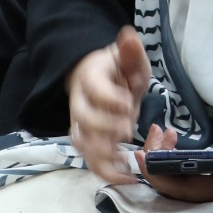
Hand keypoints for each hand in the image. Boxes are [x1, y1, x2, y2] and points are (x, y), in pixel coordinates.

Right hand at [66, 27, 150, 184]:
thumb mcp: (129, 59)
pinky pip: (91, 159)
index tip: (128, 103)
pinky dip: (105, 172)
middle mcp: (81, 102)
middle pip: (84, 118)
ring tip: (123, 164)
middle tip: (127, 129)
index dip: (109, 98)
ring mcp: (83, 124)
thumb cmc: (118, 71)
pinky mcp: (90, 142)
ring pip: (83, 143)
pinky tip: (126, 177)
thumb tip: (128, 35)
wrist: (100, 82)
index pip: (94, 88)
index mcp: (90, 78)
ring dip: (102, 155)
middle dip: (105, 126)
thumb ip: (131, 52)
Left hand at [139, 97, 212, 204]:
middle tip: (154, 133)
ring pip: (186, 182)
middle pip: (179, 187)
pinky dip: (182, 160)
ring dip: (169, 160)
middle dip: (158, 163)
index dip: (159, 176)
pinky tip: (179, 142)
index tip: (143, 155)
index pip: (186, 189)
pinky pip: (196, 176)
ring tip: (164, 132)